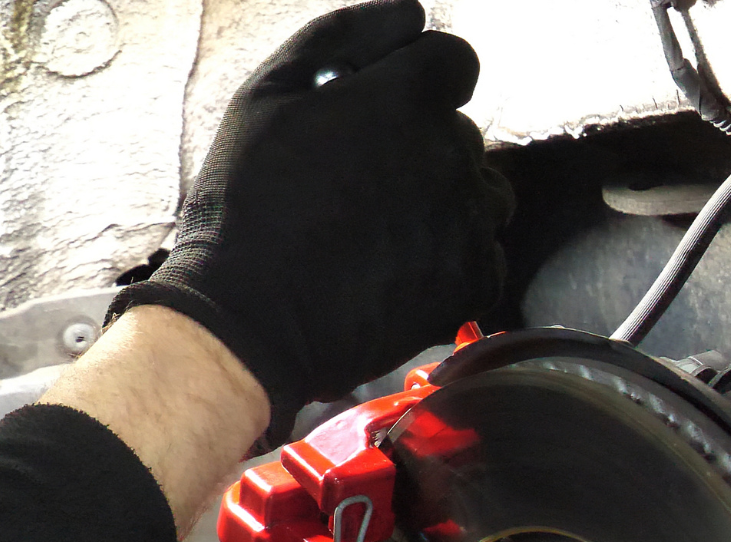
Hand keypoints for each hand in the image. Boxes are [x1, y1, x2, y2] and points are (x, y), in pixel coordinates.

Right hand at [108, 0, 513, 435]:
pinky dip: (453, 264)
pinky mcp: (470, 284)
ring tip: (383, 234)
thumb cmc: (246, 208)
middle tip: (360, 189)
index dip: (419, 84)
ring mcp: (466, 223)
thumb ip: (346, 35)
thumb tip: (409, 14)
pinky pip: (485, 258)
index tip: (388, 115)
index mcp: (406, 98)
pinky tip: (399, 273)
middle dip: (423, 150)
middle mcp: (450, 154)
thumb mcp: (268, 93)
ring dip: (447, 204)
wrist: (248, 322)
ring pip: (484, 195)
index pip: (455, 62)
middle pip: (463, 135)